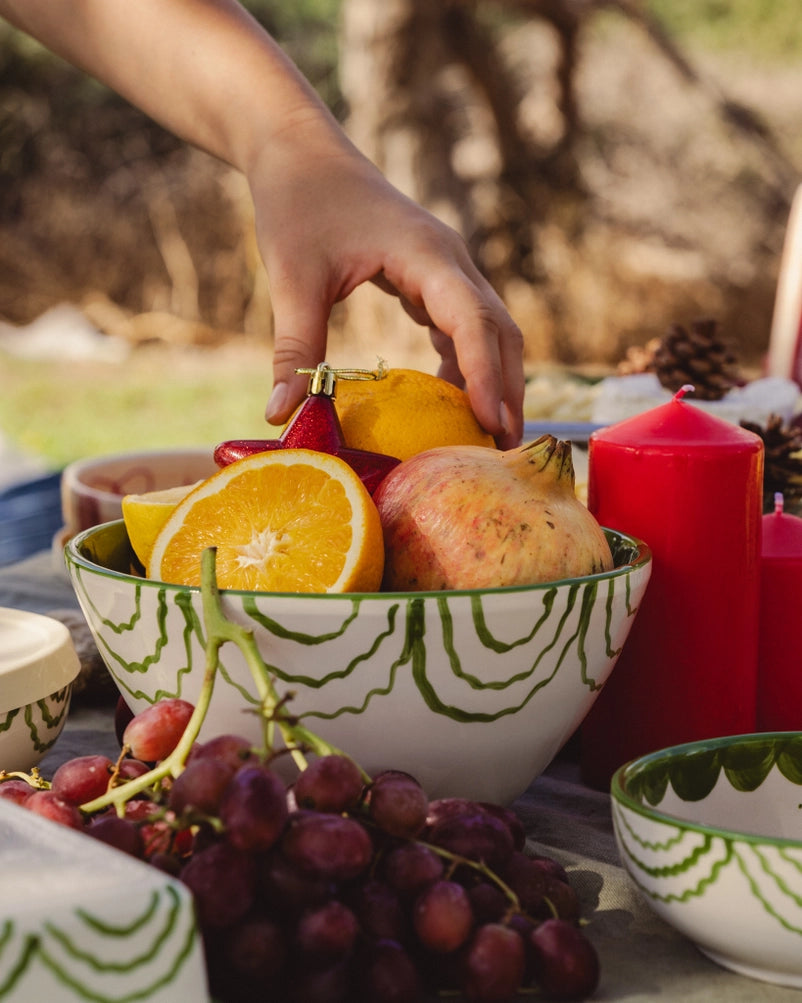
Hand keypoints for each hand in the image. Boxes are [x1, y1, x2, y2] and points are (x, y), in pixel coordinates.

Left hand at [250, 119, 524, 448]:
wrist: (299, 148)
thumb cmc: (297, 202)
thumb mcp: (293, 277)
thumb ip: (294, 348)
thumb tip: (280, 415)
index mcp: (427, 254)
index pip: (472, 320)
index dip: (486, 374)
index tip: (492, 423)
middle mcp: (450, 260)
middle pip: (499, 330)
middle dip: (507, 388)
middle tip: (503, 451)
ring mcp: (446, 267)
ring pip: (490, 329)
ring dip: (494, 379)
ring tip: (487, 437)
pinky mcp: (432, 276)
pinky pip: (463, 326)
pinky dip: (466, 365)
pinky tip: (451, 402)